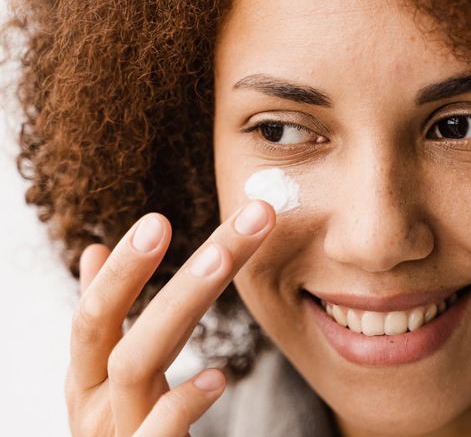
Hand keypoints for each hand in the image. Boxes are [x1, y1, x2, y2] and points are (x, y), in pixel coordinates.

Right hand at [65, 200, 274, 435]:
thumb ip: (106, 324)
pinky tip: (217, 376)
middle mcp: (91, 407)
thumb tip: (89, 252)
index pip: (94, 313)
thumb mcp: (111, 381)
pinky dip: (183, 403)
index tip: (160, 217)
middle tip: (198, 219)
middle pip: (105, 328)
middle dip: (141, 268)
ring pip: (133, 366)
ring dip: (181, 302)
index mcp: (86, 379)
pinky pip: (157, 435)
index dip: (124, 266)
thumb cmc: (131, 435)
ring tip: (222, 257)